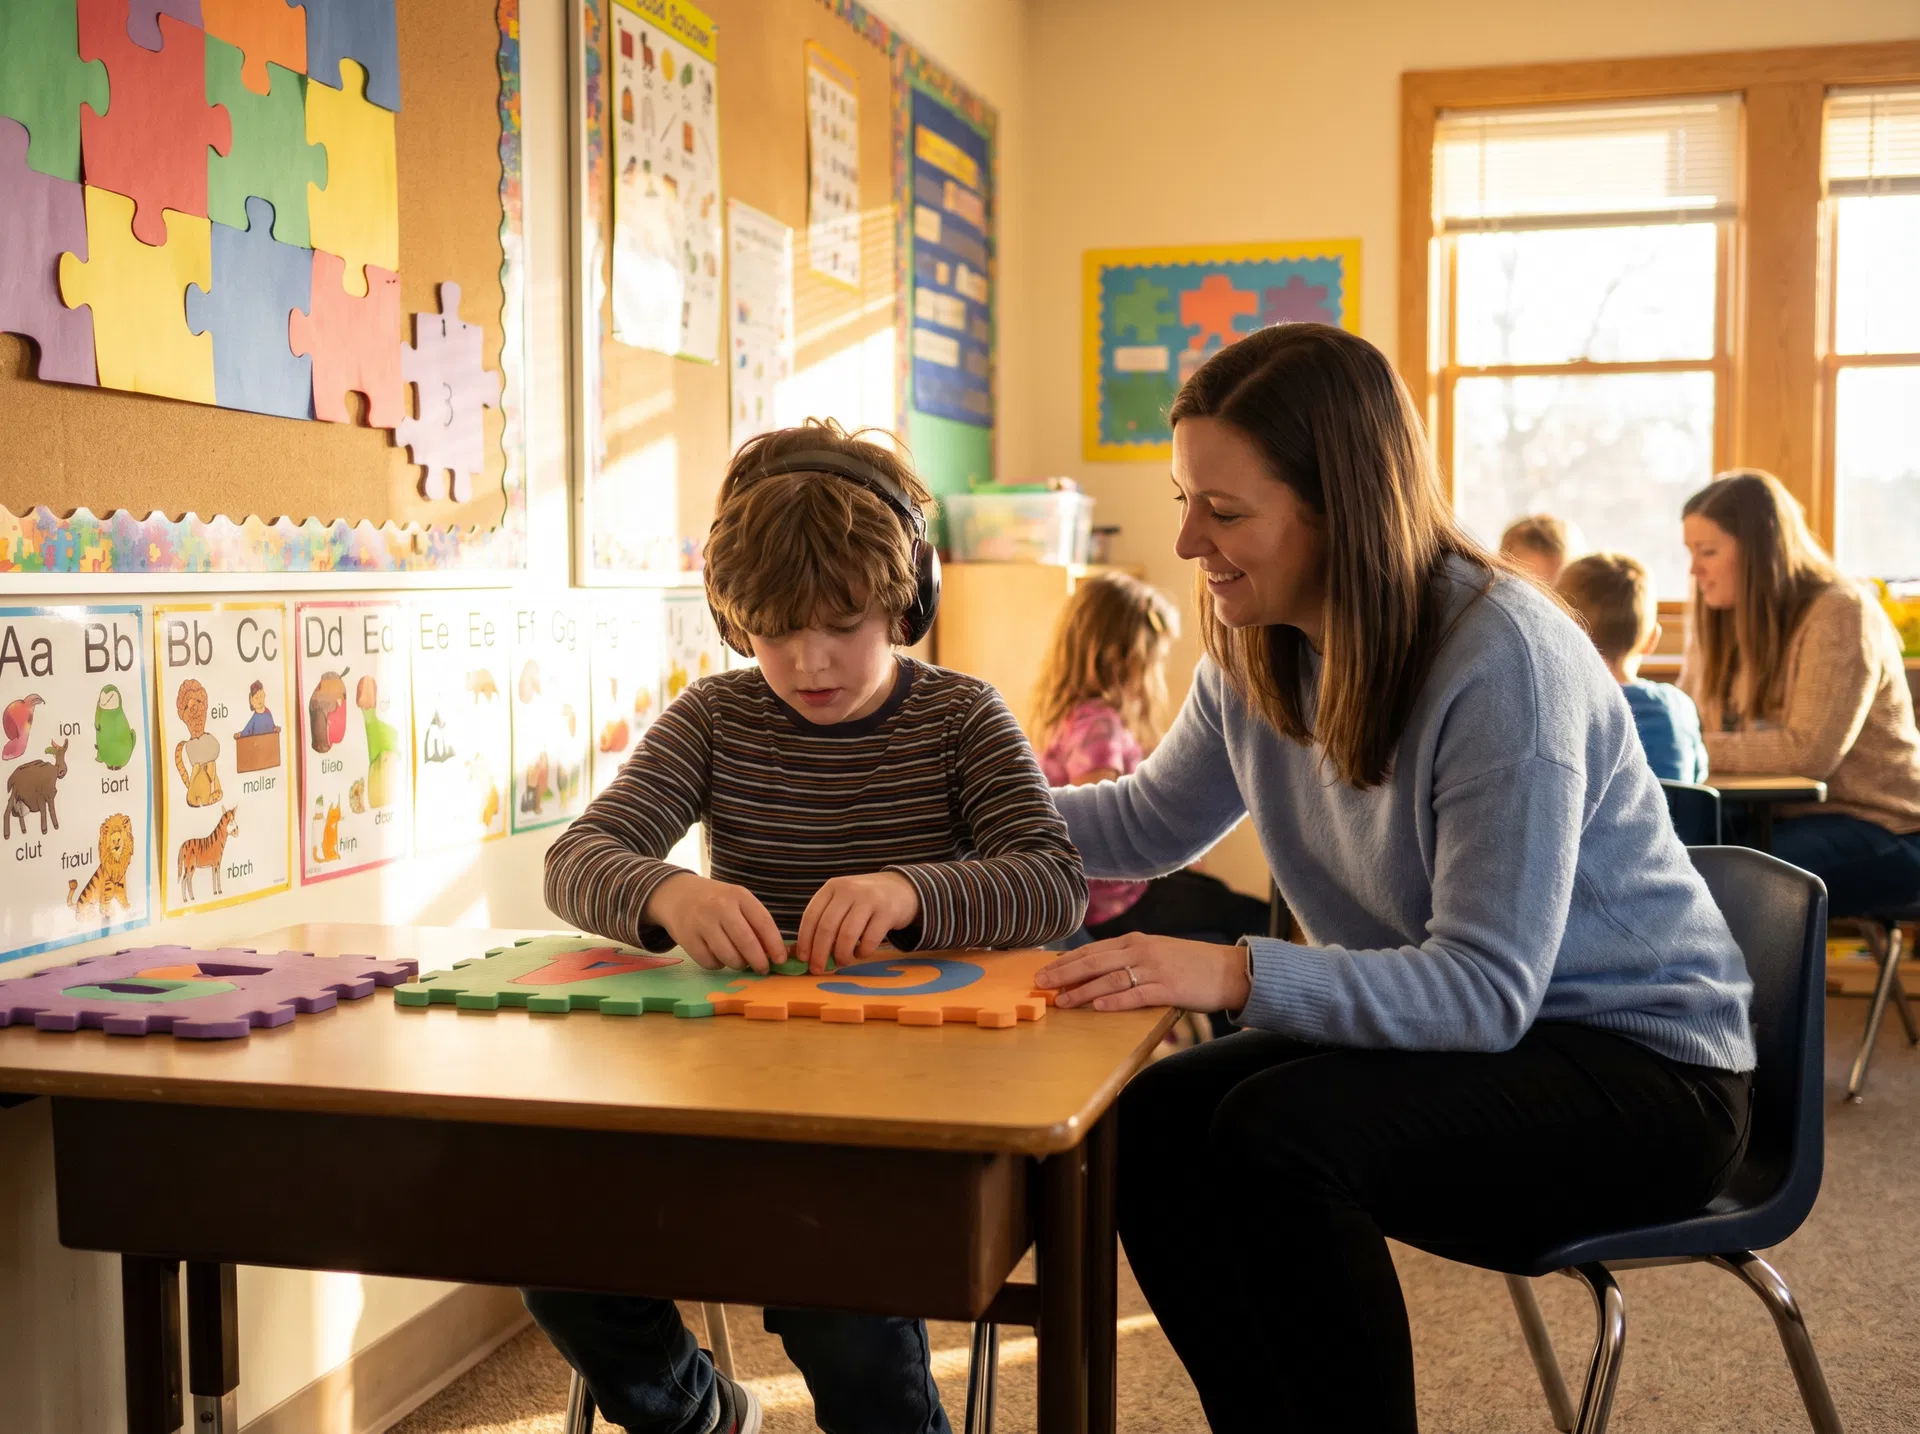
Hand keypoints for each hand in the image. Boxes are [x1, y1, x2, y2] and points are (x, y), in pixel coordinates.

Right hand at [645, 873, 786, 972]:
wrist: (677, 894)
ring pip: (728, 956)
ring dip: (738, 964)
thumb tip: (774, 953)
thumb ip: (755, 922)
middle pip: (746, 942)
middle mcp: (720, 906)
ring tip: (739, 961)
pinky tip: (718, 956)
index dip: (775, 944)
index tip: (781, 960)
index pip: (763, 922)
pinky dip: (718, 965)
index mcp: (739, 895)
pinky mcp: (686, 938)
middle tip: (763, 969)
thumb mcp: (737, 902)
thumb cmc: (716, 901)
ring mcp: (701, 922)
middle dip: (758, 961)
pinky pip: (709, 962)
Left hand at [796, 871, 921, 972]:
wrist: (901, 888)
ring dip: (841, 955)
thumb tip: (806, 954)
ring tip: (842, 961)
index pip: (811, 915)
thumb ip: (827, 919)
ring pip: (847, 935)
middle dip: (819, 953)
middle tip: (818, 969)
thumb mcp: (843, 901)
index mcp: (833, 887)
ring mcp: (869, 899)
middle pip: (827, 927)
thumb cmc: (865, 901)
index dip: (804, 940)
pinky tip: (860, 953)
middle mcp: (849, 890)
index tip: (803, 959)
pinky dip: (862, 952)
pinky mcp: (887, 911)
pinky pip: (870, 939)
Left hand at [1034, 932, 1250, 1013]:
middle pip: (1094, 962)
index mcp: (1135, 941)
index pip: (1092, 951)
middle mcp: (1141, 951)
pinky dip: (1114, 1001)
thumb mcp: (1156, 952)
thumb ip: (1129, 958)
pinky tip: (1097, 1006)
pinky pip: (1135, 994)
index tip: (1044, 970)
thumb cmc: (1189, 964)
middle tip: (1041, 984)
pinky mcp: (1168, 988)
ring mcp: (1154, 969)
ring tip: (1062, 1002)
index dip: (1066, 961)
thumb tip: (1097, 970)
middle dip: (1064, 973)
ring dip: (1082, 991)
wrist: (1228, 969)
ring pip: (1110, 979)